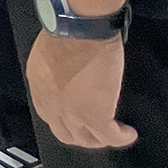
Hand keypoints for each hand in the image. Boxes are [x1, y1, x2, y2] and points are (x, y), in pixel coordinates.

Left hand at [26, 32, 134, 150]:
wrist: (79, 28)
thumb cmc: (67, 28)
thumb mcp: (51, 51)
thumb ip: (56, 69)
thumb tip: (68, 73)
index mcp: (39, 84)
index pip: (48, 112)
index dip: (64, 118)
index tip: (77, 115)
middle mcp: (51, 103)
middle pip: (65, 133)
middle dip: (80, 135)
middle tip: (94, 131)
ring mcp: (72, 113)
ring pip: (86, 139)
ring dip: (100, 139)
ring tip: (113, 134)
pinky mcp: (95, 116)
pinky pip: (110, 136)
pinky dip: (121, 137)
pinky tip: (129, 133)